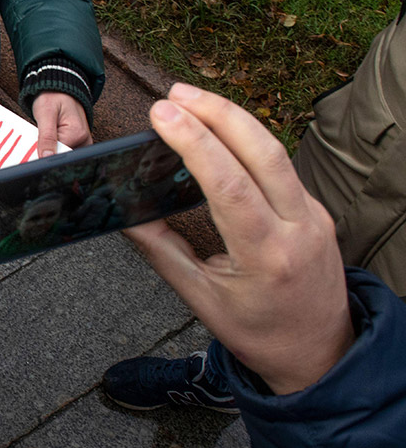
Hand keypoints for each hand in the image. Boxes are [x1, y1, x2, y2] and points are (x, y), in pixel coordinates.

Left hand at [32, 92, 91, 157]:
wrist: (59, 90)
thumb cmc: (53, 97)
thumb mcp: (45, 114)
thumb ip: (46, 137)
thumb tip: (46, 157)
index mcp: (78, 135)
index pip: (58, 155)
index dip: (43, 155)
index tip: (33, 149)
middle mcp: (84, 141)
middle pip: (60, 156)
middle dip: (46, 151)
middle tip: (39, 136)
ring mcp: (82, 144)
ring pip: (60, 155)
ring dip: (49, 148)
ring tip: (46, 132)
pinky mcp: (77, 144)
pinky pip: (62, 151)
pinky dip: (53, 147)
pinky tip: (50, 137)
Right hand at [126, 83, 354, 395]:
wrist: (321, 353)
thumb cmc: (260, 333)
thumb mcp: (201, 299)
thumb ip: (162, 251)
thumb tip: (125, 213)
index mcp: (266, 256)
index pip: (229, 185)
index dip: (194, 143)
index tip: (163, 114)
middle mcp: (298, 229)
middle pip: (263, 152)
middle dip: (217, 113)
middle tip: (174, 94)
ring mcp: (313, 215)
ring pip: (275, 150)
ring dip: (232, 117)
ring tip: (189, 98)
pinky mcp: (314, 209)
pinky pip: (280, 163)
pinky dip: (246, 138)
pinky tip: (218, 128)